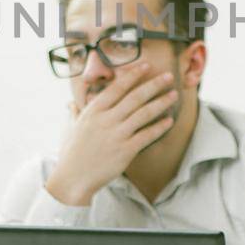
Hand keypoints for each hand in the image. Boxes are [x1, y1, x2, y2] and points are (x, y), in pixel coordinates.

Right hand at [46, 62, 179, 205]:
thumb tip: (71, 104)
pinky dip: (159, 127)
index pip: (117, 87)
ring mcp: (117, 135)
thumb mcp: (70, 128)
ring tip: (174, 95)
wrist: (73, 178)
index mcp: (94, 111)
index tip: (146, 66)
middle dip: (154, 84)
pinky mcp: (125, 150)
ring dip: (161, 102)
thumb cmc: (72, 153)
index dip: (133, 75)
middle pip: (135, 97)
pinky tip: (169, 120)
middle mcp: (106, 119)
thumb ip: (75, 114)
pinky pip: (146, 135)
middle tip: (169, 76)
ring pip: (144, 113)